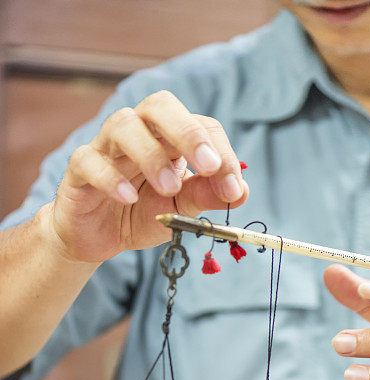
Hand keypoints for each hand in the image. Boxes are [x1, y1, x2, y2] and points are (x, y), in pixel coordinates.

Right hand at [49, 91, 248, 263]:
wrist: (96, 236)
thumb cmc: (140, 213)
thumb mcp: (180, 209)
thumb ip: (206, 197)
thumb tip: (242, 191)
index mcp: (168, 137)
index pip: (201, 127)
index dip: (222, 154)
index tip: (233, 189)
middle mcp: (138, 132)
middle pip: (159, 106)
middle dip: (188, 132)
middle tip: (208, 165)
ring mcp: (105, 147)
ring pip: (123, 125)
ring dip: (152, 155)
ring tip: (169, 188)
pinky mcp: (79, 170)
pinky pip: (90, 162)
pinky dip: (111, 178)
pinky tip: (129, 198)